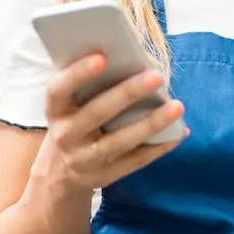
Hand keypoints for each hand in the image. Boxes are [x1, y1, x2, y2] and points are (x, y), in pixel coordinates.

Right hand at [35, 53, 186, 190]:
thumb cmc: (73, 121)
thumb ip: (86, 85)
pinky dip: (159, 147)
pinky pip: (135, 161)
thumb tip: (128, 58)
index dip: (78, 74)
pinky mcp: (104, 176)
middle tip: (156, 76)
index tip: (102, 57)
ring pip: (120, 141)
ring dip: (151, 123)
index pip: (59, 90)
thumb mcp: (68, 105)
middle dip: (127, 93)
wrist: (59, 172)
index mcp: (54, 110)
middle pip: (97, 113)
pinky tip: (178, 132)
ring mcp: (84, 159)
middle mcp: (65, 135)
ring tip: (176, 106)